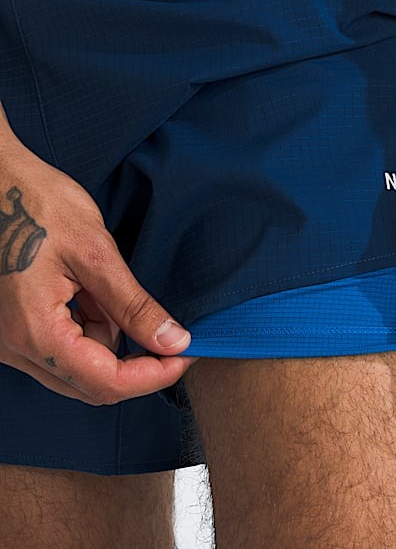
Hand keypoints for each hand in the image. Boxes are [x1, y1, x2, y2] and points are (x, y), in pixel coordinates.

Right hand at [0, 122, 196, 405]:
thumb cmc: (36, 204)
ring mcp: (10, 340)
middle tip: (172, 335)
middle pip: (90, 383)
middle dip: (137, 364)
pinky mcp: (14, 327)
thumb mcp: (95, 252)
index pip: (105, 381)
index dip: (153, 375)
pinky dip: (89, 327)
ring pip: (78, 367)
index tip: (186, 355)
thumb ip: (133, 304)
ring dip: (111, 340)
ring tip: (109, 288)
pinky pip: (62, 346)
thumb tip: (172, 341)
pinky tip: (91, 292)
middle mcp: (15, 347)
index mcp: (35, 332)